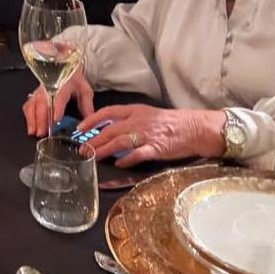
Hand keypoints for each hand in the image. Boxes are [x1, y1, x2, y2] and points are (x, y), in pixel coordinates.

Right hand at [23, 71, 93, 136]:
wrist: (64, 68)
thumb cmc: (74, 81)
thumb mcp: (85, 92)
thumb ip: (87, 107)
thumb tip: (90, 123)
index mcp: (64, 86)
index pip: (60, 97)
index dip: (57, 108)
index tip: (56, 119)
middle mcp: (49, 88)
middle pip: (43, 103)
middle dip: (41, 119)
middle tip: (42, 132)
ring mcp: (40, 91)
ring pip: (33, 104)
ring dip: (33, 119)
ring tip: (34, 132)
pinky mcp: (35, 95)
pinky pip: (28, 105)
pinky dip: (28, 117)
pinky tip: (31, 126)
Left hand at [76, 105, 224, 167]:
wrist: (194, 128)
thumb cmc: (171, 123)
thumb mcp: (147, 115)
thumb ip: (129, 120)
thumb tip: (110, 130)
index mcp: (135, 110)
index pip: (108, 112)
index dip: (92, 120)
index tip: (80, 128)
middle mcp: (138, 121)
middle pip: (110, 130)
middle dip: (93, 140)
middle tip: (82, 149)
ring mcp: (147, 134)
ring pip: (119, 142)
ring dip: (104, 150)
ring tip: (93, 157)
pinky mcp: (156, 148)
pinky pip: (137, 154)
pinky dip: (126, 159)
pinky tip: (118, 164)